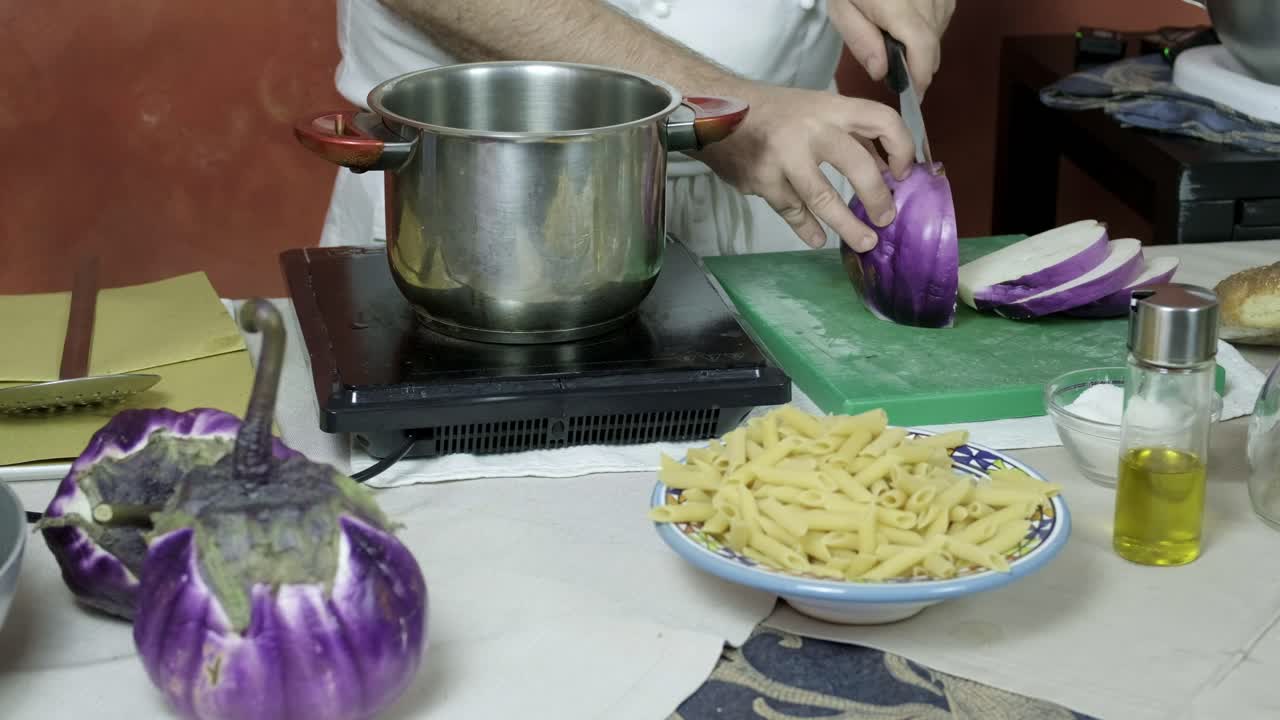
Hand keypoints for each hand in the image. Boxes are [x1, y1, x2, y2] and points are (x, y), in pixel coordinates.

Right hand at [691, 83, 914, 251]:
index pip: (881, 121)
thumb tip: (885, 170)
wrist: (714, 111)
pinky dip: (807, 229)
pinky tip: (818, 239)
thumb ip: (849, 135)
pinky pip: (792, 211)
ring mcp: (785, 157)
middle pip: (857, 166)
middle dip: (877, 198)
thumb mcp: (815, 109)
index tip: (903, 173)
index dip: (901, 148)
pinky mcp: (763, 180)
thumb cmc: (771, 111)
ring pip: (824, 199)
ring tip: (865, 243)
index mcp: (830, 108)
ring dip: (848, 226)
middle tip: (886, 219)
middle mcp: (811, 130)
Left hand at [830, 0, 954, 94]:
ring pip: (939, 31)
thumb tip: (883, 73)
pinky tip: (907, 20)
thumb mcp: (841, 9)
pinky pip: (942, 16)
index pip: (923, 48)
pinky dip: (928, 26)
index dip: (920, 76)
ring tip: (893, 34)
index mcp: (899, 5)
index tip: (913, 94)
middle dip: (916, 63)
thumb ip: (861, 41)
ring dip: (921, 44)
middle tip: (893, 65)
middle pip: (932, 44)